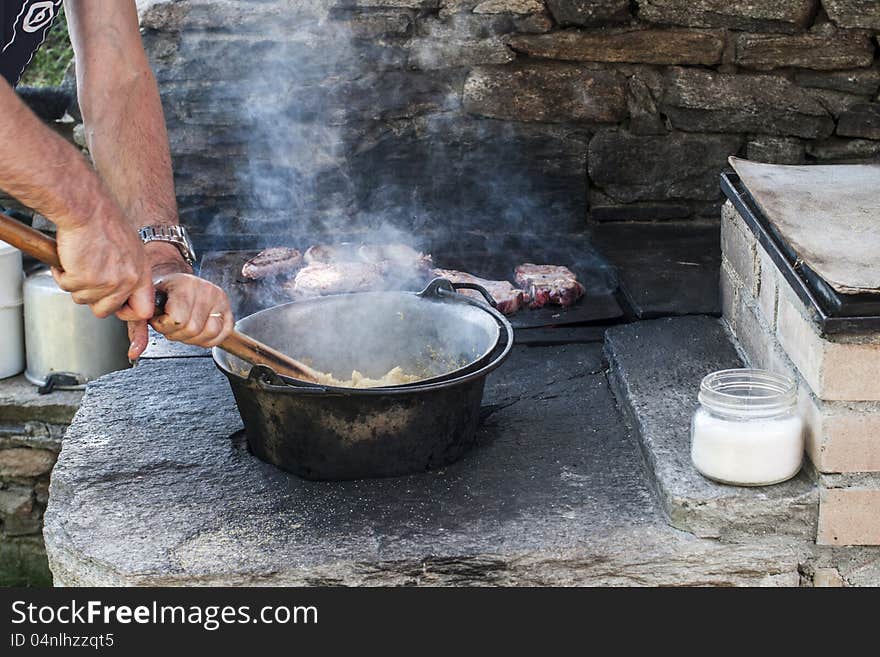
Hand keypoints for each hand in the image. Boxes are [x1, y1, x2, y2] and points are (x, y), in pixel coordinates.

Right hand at [52, 198, 154, 320]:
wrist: (86, 208)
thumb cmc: (103, 223)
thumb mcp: (129, 249)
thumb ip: (128, 272)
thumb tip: (123, 294)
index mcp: (140, 273)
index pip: (143, 310)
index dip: (127, 312)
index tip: (117, 308)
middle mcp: (127, 280)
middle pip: (106, 310)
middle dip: (92, 297)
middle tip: (87, 277)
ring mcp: (106, 282)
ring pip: (83, 299)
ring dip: (76, 283)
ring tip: (80, 260)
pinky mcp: (84, 278)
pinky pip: (66, 287)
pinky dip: (62, 274)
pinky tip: (69, 256)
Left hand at [125, 242, 232, 358]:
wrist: (176, 281)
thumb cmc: (162, 292)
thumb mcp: (146, 305)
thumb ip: (138, 329)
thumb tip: (134, 353)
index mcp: (184, 284)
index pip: (177, 320)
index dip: (164, 326)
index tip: (159, 319)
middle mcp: (206, 289)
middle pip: (192, 329)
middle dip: (176, 333)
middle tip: (170, 324)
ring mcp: (219, 300)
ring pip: (208, 334)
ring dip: (192, 338)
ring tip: (183, 327)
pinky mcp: (228, 311)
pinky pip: (221, 335)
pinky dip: (207, 339)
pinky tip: (196, 331)